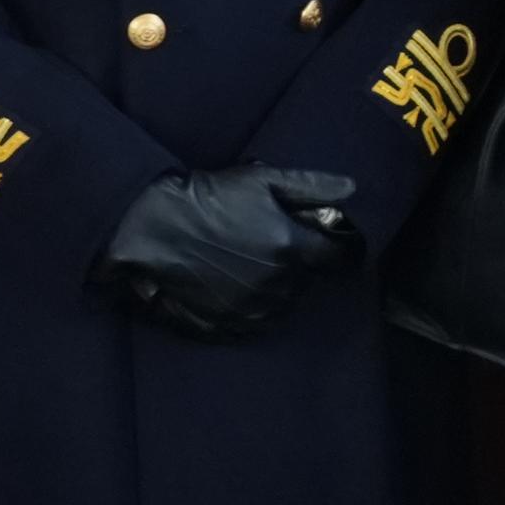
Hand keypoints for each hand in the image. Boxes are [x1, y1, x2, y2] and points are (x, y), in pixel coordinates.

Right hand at [95, 162, 362, 338]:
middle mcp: (277, 284)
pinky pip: (257, 321)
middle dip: (301, 264)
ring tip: (251, 260)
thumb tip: (351, 189)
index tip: (331, 243)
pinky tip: (236, 282)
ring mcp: (252, 308)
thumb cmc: (209, 197)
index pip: (339, 259)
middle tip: (273, 241)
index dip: (339, 249)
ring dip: (279, 286)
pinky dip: (255, 306)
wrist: (153, 226)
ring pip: (285, 303)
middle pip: (309, 281)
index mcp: (291, 248)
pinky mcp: (228, 323)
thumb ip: (311, 186)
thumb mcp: (262, 180)